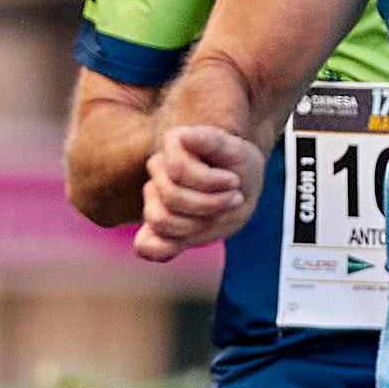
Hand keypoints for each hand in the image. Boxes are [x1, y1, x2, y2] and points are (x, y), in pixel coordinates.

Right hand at [133, 122, 260, 261]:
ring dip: (198, 225)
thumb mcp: (237, 152)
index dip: (210, 182)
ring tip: (220, 215)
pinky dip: (162, 251)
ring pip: (162, 221)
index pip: (178, 170)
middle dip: (211, 205)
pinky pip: (146, 245)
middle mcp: (158, 169)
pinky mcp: (157, 227)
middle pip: (172, 197)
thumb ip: (212, 142)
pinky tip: (181, 246)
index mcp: (173, 144)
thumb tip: (185, 136)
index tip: (235, 181)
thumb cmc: (240, 166)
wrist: (242, 189)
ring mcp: (154, 198)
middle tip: (236, 199)